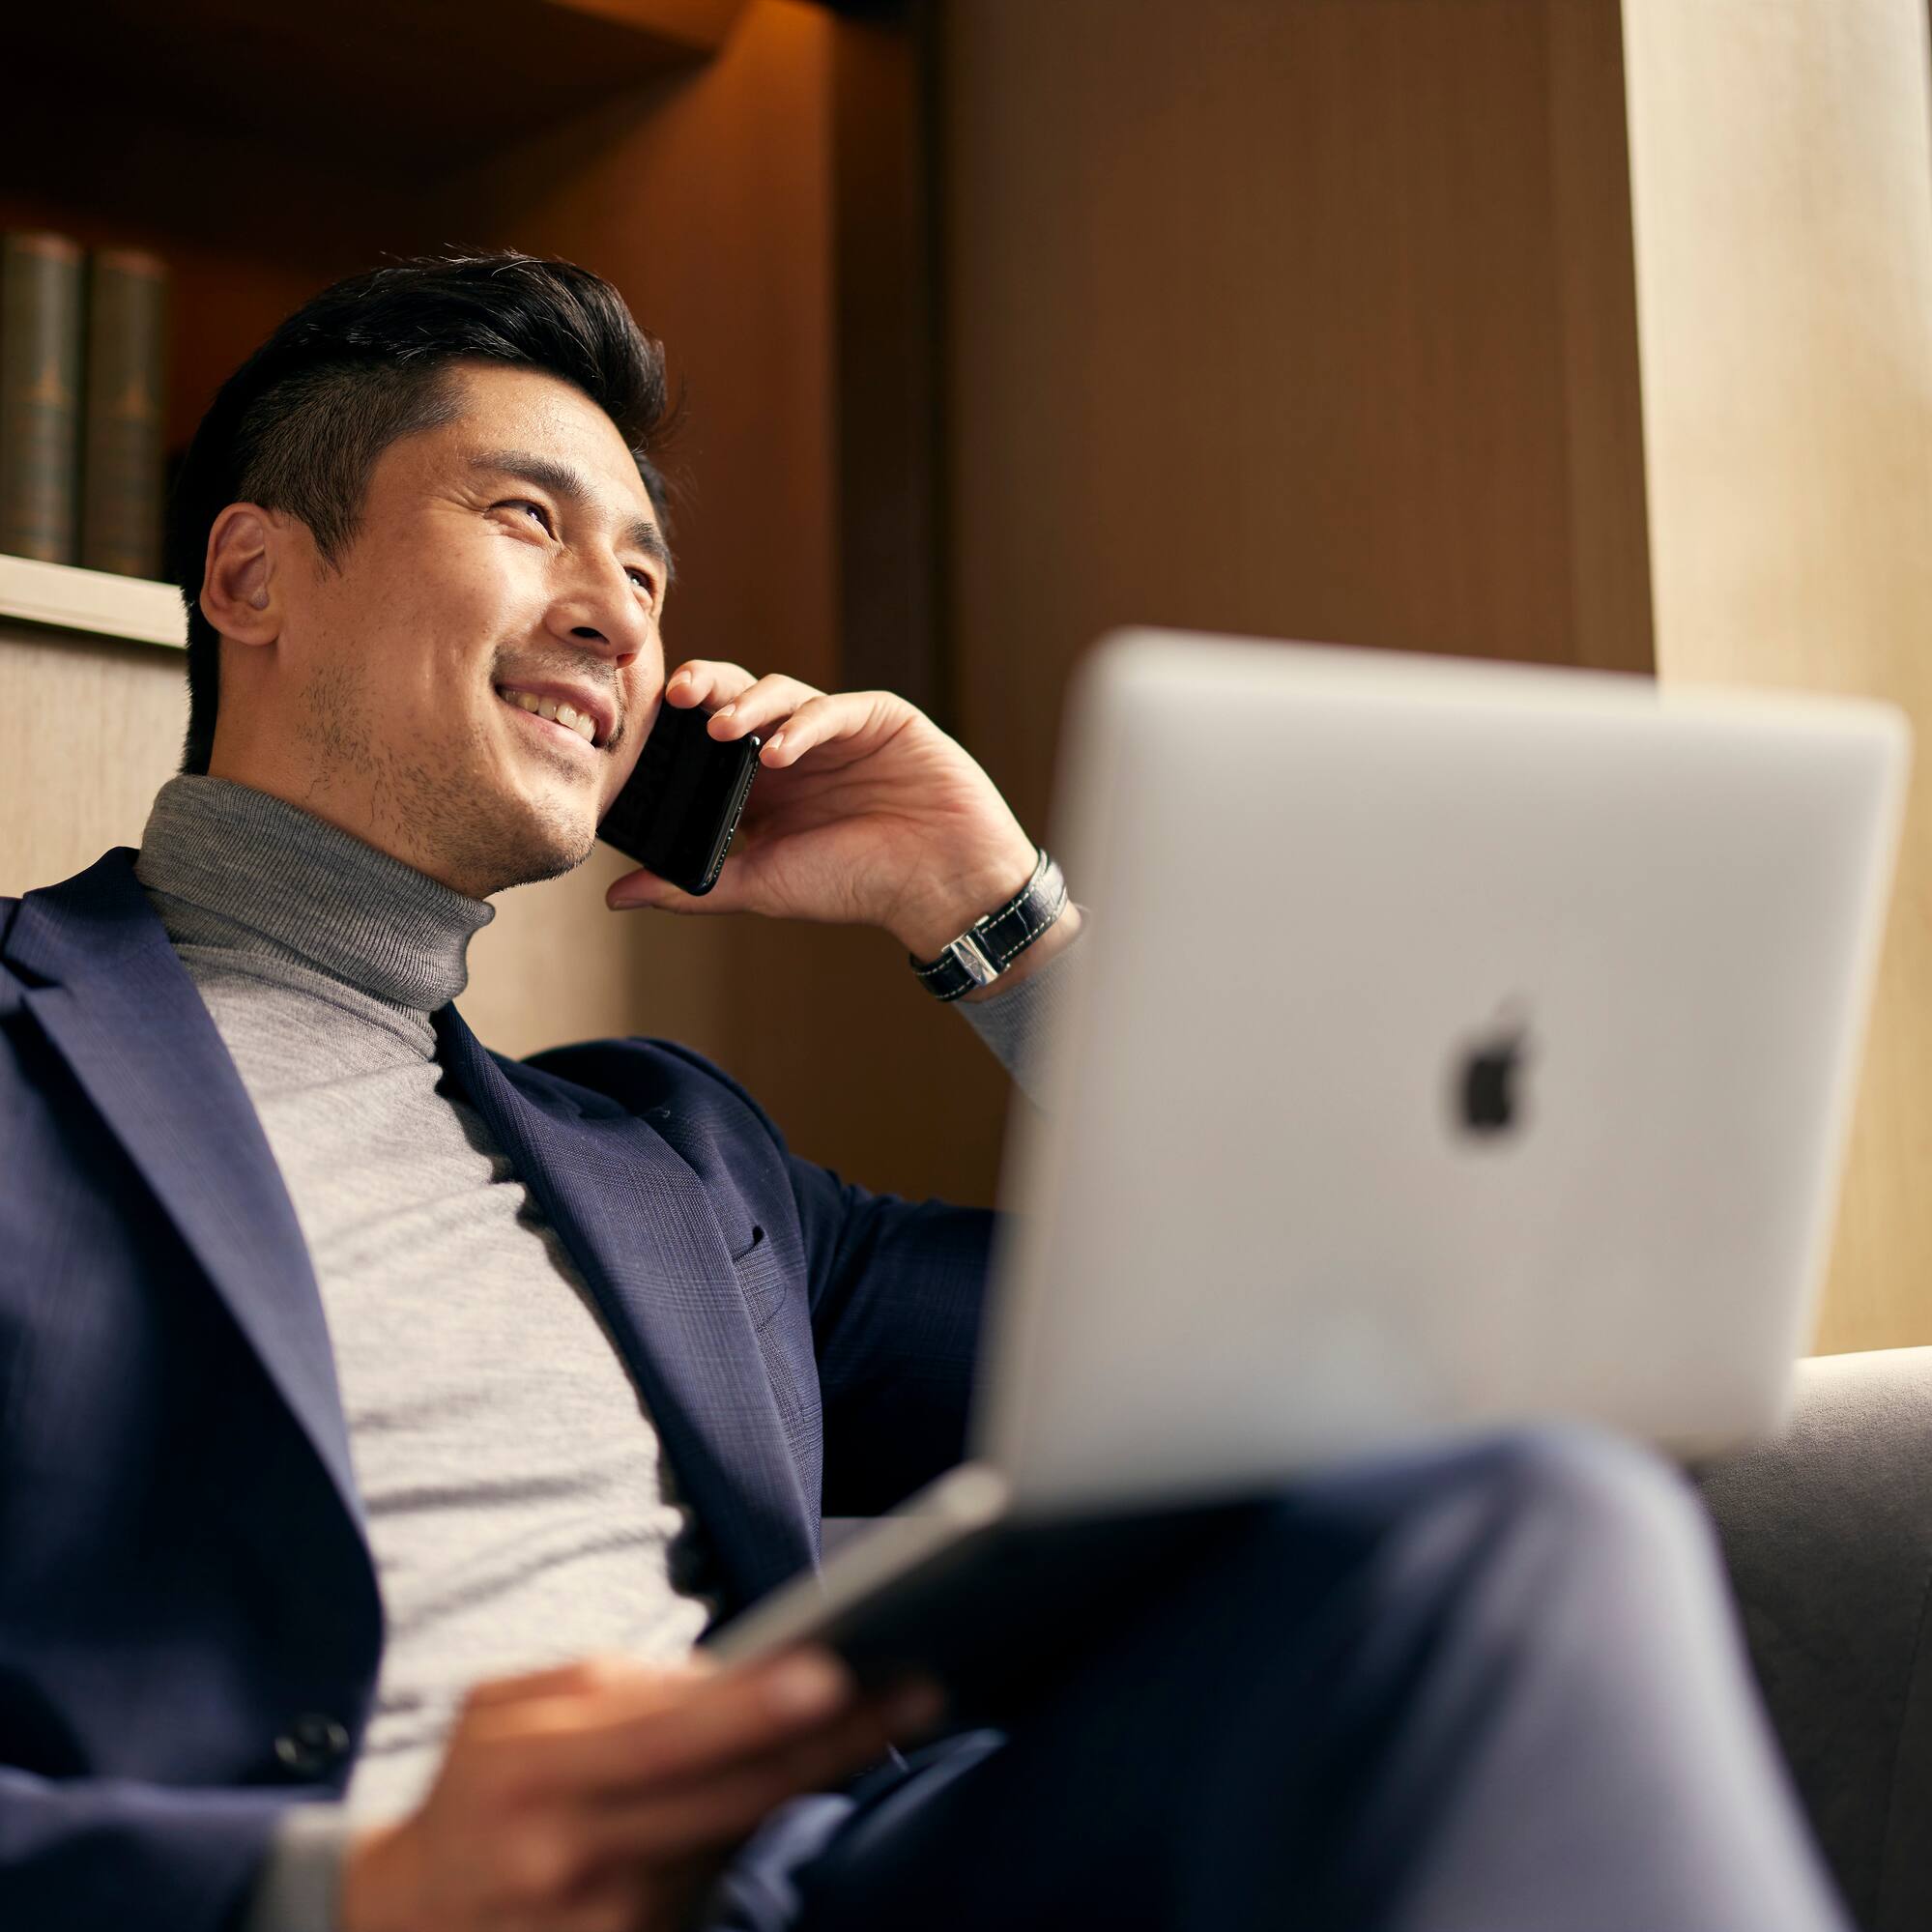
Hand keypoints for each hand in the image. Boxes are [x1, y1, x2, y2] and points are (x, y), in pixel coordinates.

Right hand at [341, 1648, 941, 1931]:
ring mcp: (612, 1927)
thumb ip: (612, 1686)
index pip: (665, 1740)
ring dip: (821, 1778)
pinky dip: (775, 1828)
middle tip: (921, 1686)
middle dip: (835, 1742)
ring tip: (894, 1711)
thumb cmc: (476, 1792)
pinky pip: (728, 1882)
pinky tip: (826, 1780)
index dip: (750, 1710)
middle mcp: (576, 1861)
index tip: (830, 1670)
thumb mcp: (507, 1713)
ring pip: (743, 1839)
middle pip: (733, 1799)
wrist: (410, 1926)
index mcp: (535, 1776)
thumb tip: (729, 1677)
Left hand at [605, 660, 1044, 960]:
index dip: (674, 729)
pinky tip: (778, 754)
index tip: (639, 731)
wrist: (941, 884)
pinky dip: (801, 726)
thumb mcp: (762, 885)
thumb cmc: (857, 886)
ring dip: (746, 706)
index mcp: (761, 785)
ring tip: (722, 730)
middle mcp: (793, 749)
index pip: (705, 741)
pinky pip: (832, 708)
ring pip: (779, 692)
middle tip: (672, 696)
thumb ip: (692, 886)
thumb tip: (615, 898)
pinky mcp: (878, 718)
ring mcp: (835, 730)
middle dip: (702, 690)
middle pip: (736, 698)